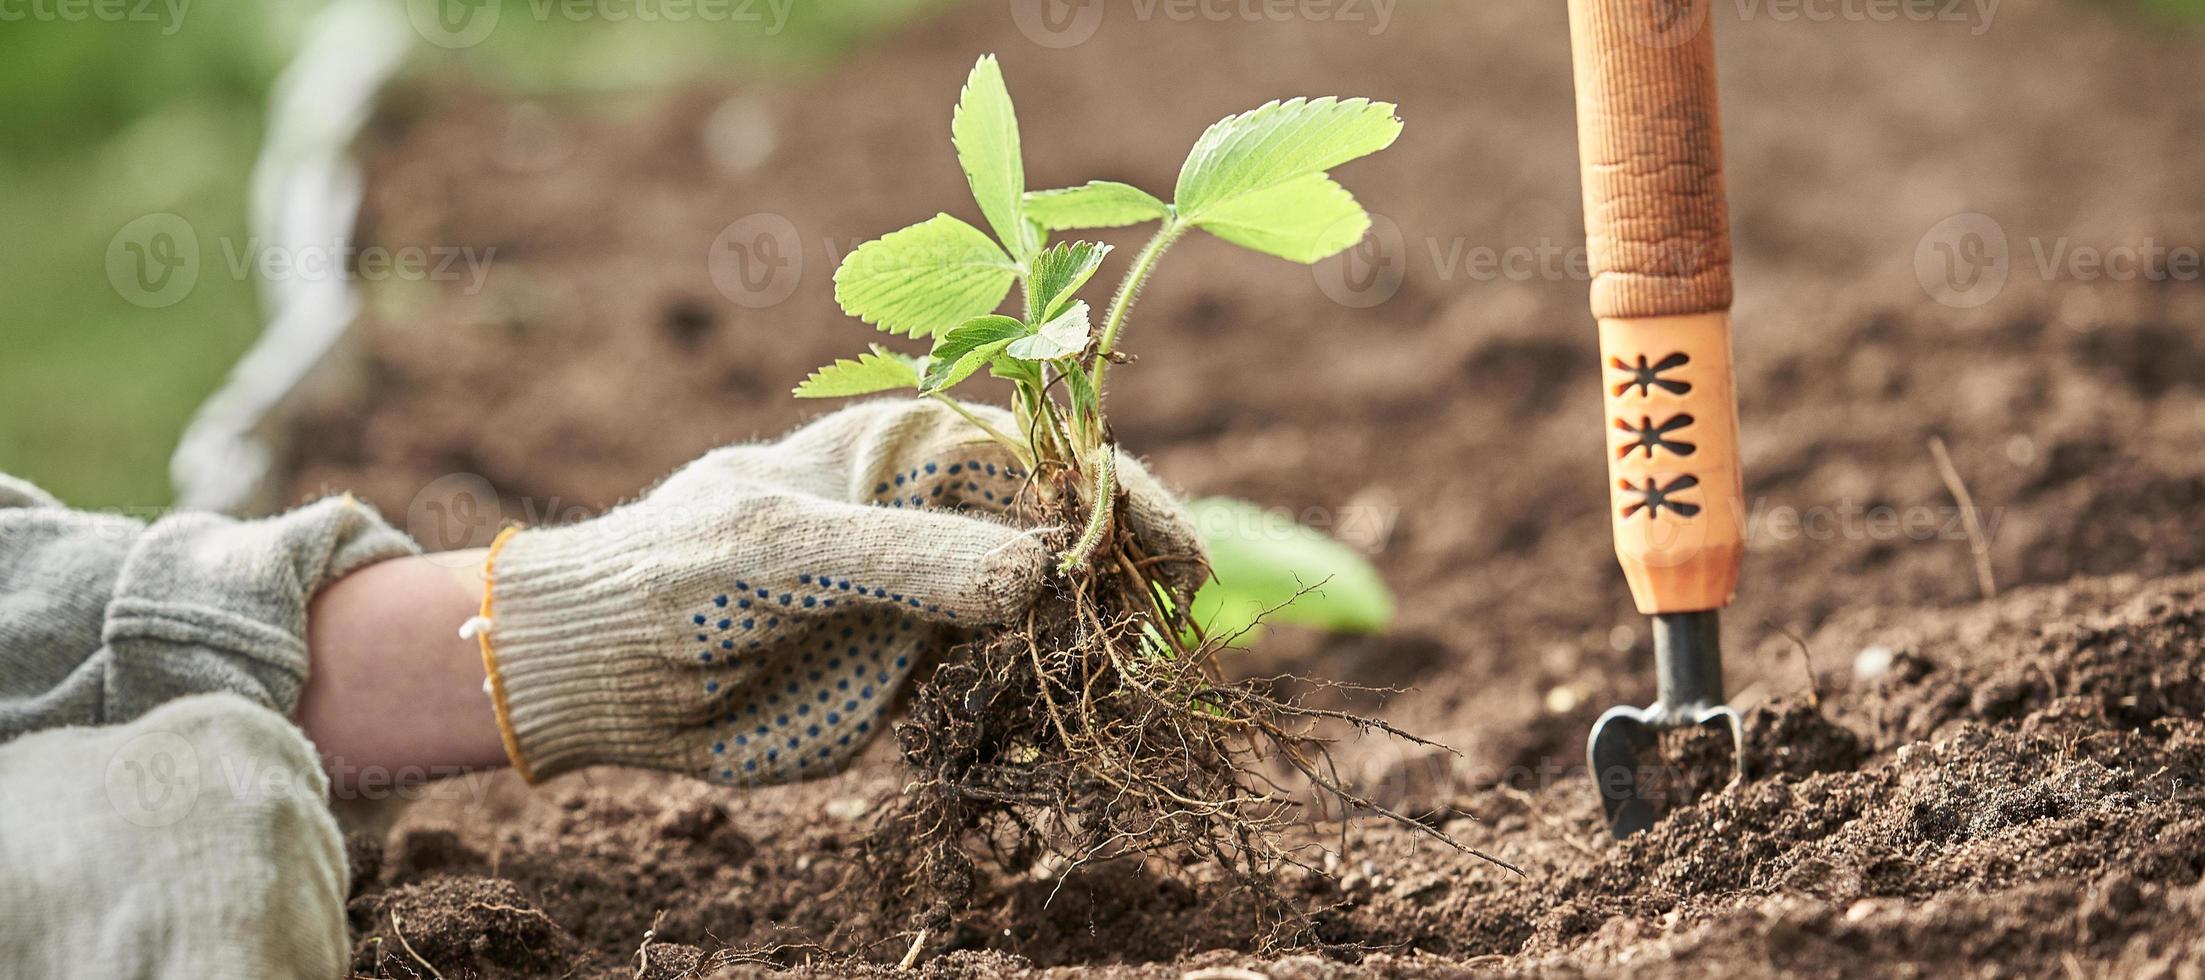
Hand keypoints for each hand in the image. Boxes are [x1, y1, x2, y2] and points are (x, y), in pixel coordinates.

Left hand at [476, 399, 1200, 784]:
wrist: (598, 674)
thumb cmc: (674, 573)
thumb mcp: (784, 551)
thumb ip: (908, 559)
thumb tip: (1042, 573)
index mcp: (914, 451)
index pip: (1052, 454)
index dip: (1125, 497)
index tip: (1175, 561)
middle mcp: (941, 515)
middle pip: (1075, 528)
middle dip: (1135, 570)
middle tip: (1172, 628)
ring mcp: (939, 593)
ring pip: (1058, 604)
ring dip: (1107, 639)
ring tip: (1130, 679)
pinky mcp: (925, 669)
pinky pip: (1015, 675)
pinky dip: (1058, 695)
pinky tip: (1078, 718)